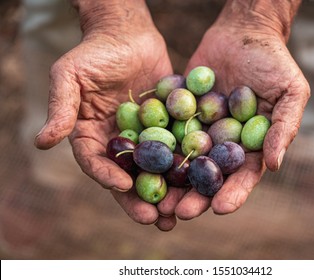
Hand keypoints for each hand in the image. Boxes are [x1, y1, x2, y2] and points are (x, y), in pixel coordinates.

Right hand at [34, 1, 177, 230]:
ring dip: (166, 192)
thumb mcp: (70, 76)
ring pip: (155, 170)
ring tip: (178, 213)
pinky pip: (176, 148)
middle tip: (155, 219)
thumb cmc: (94, 52)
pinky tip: (199, 180)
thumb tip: (41, 142)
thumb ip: (61, 108)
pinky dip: (185, 165)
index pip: (96, 162)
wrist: (127, 34)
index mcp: (91, 136)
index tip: (122, 187)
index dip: (107, 176)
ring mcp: (145, 137)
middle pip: (128, 176)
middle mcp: (118, 142)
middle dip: (140, 198)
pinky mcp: (167, 128)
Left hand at [174, 6, 309, 218]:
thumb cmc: (273, 61)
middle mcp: (222, 143)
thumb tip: (274, 166)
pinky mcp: (179, 113)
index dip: (233, 193)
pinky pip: (166, 131)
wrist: (242, 32)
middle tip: (180, 213)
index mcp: (250, 145)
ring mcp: (199, 130)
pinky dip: (155, 147)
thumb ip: (284, 127)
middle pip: (209, 176)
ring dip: (171, 181)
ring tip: (158, 199)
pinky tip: (141, 162)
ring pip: (184, 161)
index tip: (220, 208)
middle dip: (196, 196)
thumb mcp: (290, 91)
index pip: (243, 176)